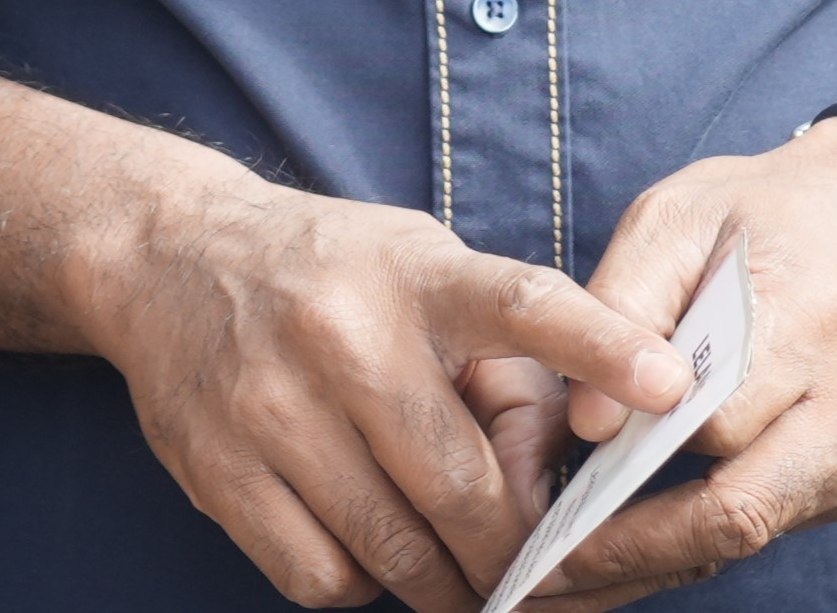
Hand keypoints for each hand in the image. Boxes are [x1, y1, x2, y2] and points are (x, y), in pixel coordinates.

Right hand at [72, 151, 691, 612]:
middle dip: (512, 555)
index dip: (602, 346)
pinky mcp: (214, 466)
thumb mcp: (424, 273)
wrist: (162, 255)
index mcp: (413, 274)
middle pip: (460, 489)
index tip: (674, 385)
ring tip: (451, 569)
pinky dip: (358, 582)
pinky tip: (358, 541)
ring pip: (393, 550)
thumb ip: (506, 365)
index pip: (522, 303)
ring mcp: (268, 402)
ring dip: (440, 581)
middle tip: (531, 575)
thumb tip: (555, 486)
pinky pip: (320, 577)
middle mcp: (341, 332)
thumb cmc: (333, 277)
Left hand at [526, 118, 836, 605]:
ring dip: (670, 550)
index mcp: (812, 321)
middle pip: (741, 508)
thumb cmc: (754, 209)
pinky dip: (708, 529)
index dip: (625, 472)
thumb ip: (623, 308)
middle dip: (640, 546)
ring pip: (759, 527)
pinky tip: (638, 526)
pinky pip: (777, 517)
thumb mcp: (672, 220)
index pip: (712, 427)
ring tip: (577, 557)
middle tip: (548, 567)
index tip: (548, 508)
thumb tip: (588, 424)